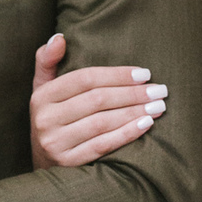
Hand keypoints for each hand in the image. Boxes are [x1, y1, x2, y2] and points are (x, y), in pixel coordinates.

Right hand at [30, 34, 167, 167]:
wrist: (42, 164)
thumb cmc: (52, 118)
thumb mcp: (43, 89)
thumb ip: (48, 60)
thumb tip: (59, 37)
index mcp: (42, 96)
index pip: (84, 79)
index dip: (116, 75)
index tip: (144, 73)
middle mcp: (45, 119)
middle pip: (97, 100)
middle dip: (132, 94)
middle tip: (159, 90)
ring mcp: (55, 143)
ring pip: (102, 123)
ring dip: (134, 113)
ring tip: (158, 106)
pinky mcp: (68, 164)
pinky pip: (103, 146)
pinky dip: (126, 134)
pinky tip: (146, 125)